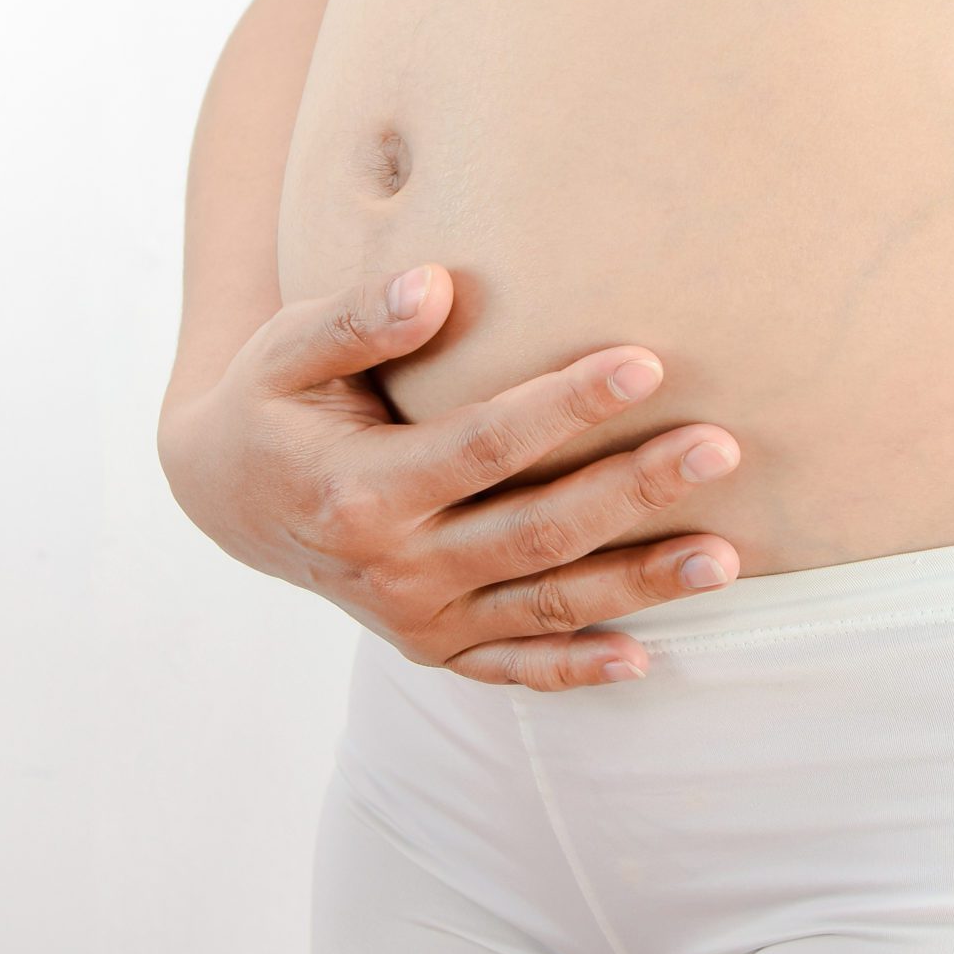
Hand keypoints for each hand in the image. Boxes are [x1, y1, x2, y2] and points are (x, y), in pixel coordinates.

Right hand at [157, 263, 742, 687]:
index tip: (645, 362)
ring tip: (726, 557)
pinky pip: (513, 669)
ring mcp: (417, 619)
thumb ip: (357, 318)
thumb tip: (437, 284)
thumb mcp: (286, 350)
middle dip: (633, 490)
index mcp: (362, 490)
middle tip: (720, 448)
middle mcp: (394, 569)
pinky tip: (646, 657)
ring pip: (545, 605)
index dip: (566, 406)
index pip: (485, 445)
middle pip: (536, 531)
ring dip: (639, 584)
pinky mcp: (433, 646)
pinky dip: (576, 669)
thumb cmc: (271, 401)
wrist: (227, 496)